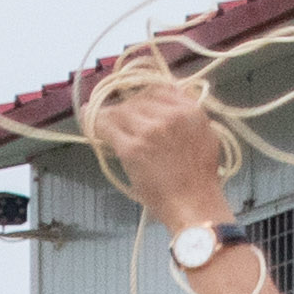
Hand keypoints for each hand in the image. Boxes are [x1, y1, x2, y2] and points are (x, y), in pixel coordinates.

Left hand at [81, 68, 235, 228]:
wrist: (193, 205)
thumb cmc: (199, 179)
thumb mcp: (204, 136)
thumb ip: (187, 116)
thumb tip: (167, 99)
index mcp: (191, 111)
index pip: (158, 88)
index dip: (144, 97)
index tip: (136, 107)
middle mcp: (171, 115)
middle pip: (137, 99)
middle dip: (128, 110)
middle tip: (122, 124)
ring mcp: (151, 130)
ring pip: (120, 110)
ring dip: (112, 118)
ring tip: (106, 126)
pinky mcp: (132, 147)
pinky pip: (105, 125)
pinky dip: (94, 122)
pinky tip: (88, 119)